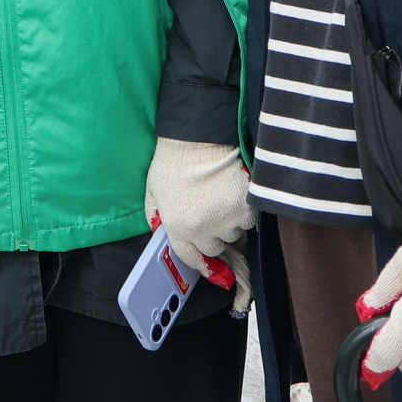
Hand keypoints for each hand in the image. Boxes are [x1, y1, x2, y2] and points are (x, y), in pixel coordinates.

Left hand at [145, 137, 255, 312]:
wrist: (197, 140)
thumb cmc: (172, 163)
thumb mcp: (152, 192)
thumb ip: (157, 217)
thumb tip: (163, 233)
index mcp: (178, 228)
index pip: (190, 257)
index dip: (199, 261)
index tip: (206, 261)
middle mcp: (203, 230)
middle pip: (214, 247)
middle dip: (213, 235)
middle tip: (211, 215)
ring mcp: (226, 221)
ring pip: (234, 234)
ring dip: (229, 223)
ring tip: (221, 200)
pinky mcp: (246, 209)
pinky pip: (249, 220)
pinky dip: (244, 212)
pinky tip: (234, 194)